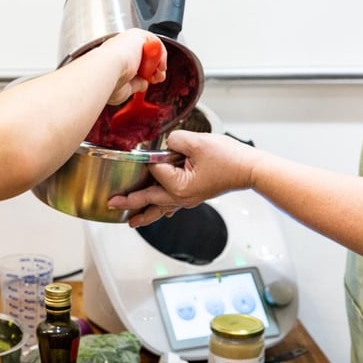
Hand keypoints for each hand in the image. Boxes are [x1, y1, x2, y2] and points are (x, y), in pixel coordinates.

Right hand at [98, 28, 166, 105]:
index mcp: (113, 59)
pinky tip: (160, 66)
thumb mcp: (126, 89)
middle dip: (154, 69)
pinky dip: (162, 54)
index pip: (134, 63)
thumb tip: (144, 84)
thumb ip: (136, 85)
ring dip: (158, 63)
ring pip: (150, 49)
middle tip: (156, 79)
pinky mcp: (138, 35)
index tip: (149, 82)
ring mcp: (129, 41)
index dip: (145, 74)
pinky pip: (155, 42)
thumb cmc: (110, 81)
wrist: (108, 69)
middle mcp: (120, 48)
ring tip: (158, 74)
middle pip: (143, 56)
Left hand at [107, 130, 258, 226]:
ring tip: (130, 222)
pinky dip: (163, 209)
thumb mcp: (197, 142)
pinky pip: (174, 205)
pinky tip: (160, 213)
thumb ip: (174, 140)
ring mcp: (188, 199)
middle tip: (111, 204)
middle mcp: (181, 197)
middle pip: (149, 199)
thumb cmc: (228, 158)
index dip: (153, 159)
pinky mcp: (195, 195)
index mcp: (179, 186)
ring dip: (144, 214)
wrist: (250, 168)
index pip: (155, 172)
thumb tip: (166, 144)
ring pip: (161, 208)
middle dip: (129, 202)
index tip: (154, 152)